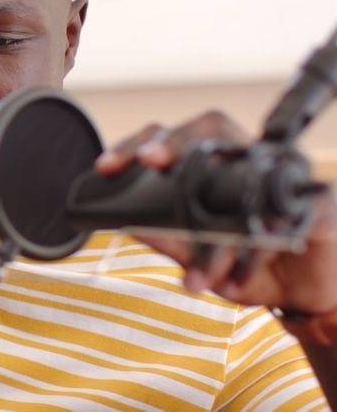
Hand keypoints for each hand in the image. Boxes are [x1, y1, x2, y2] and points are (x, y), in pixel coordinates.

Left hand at [94, 110, 336, 313]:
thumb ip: (168, 240)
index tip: (108, 166)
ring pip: (244, 170)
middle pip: (208, 126)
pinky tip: (244, 268)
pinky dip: (258, 245)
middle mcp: (247, 160)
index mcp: (213, 168)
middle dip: (174, 141)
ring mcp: (282, 171)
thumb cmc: (247, 267)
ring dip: (218, 224)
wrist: (304, 296)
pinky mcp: (316, 196)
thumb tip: (130, 225)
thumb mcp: (199, 259)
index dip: (140, 143)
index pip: (173, 138)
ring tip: (204, 269)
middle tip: (151, 160)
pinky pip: (282, 210)